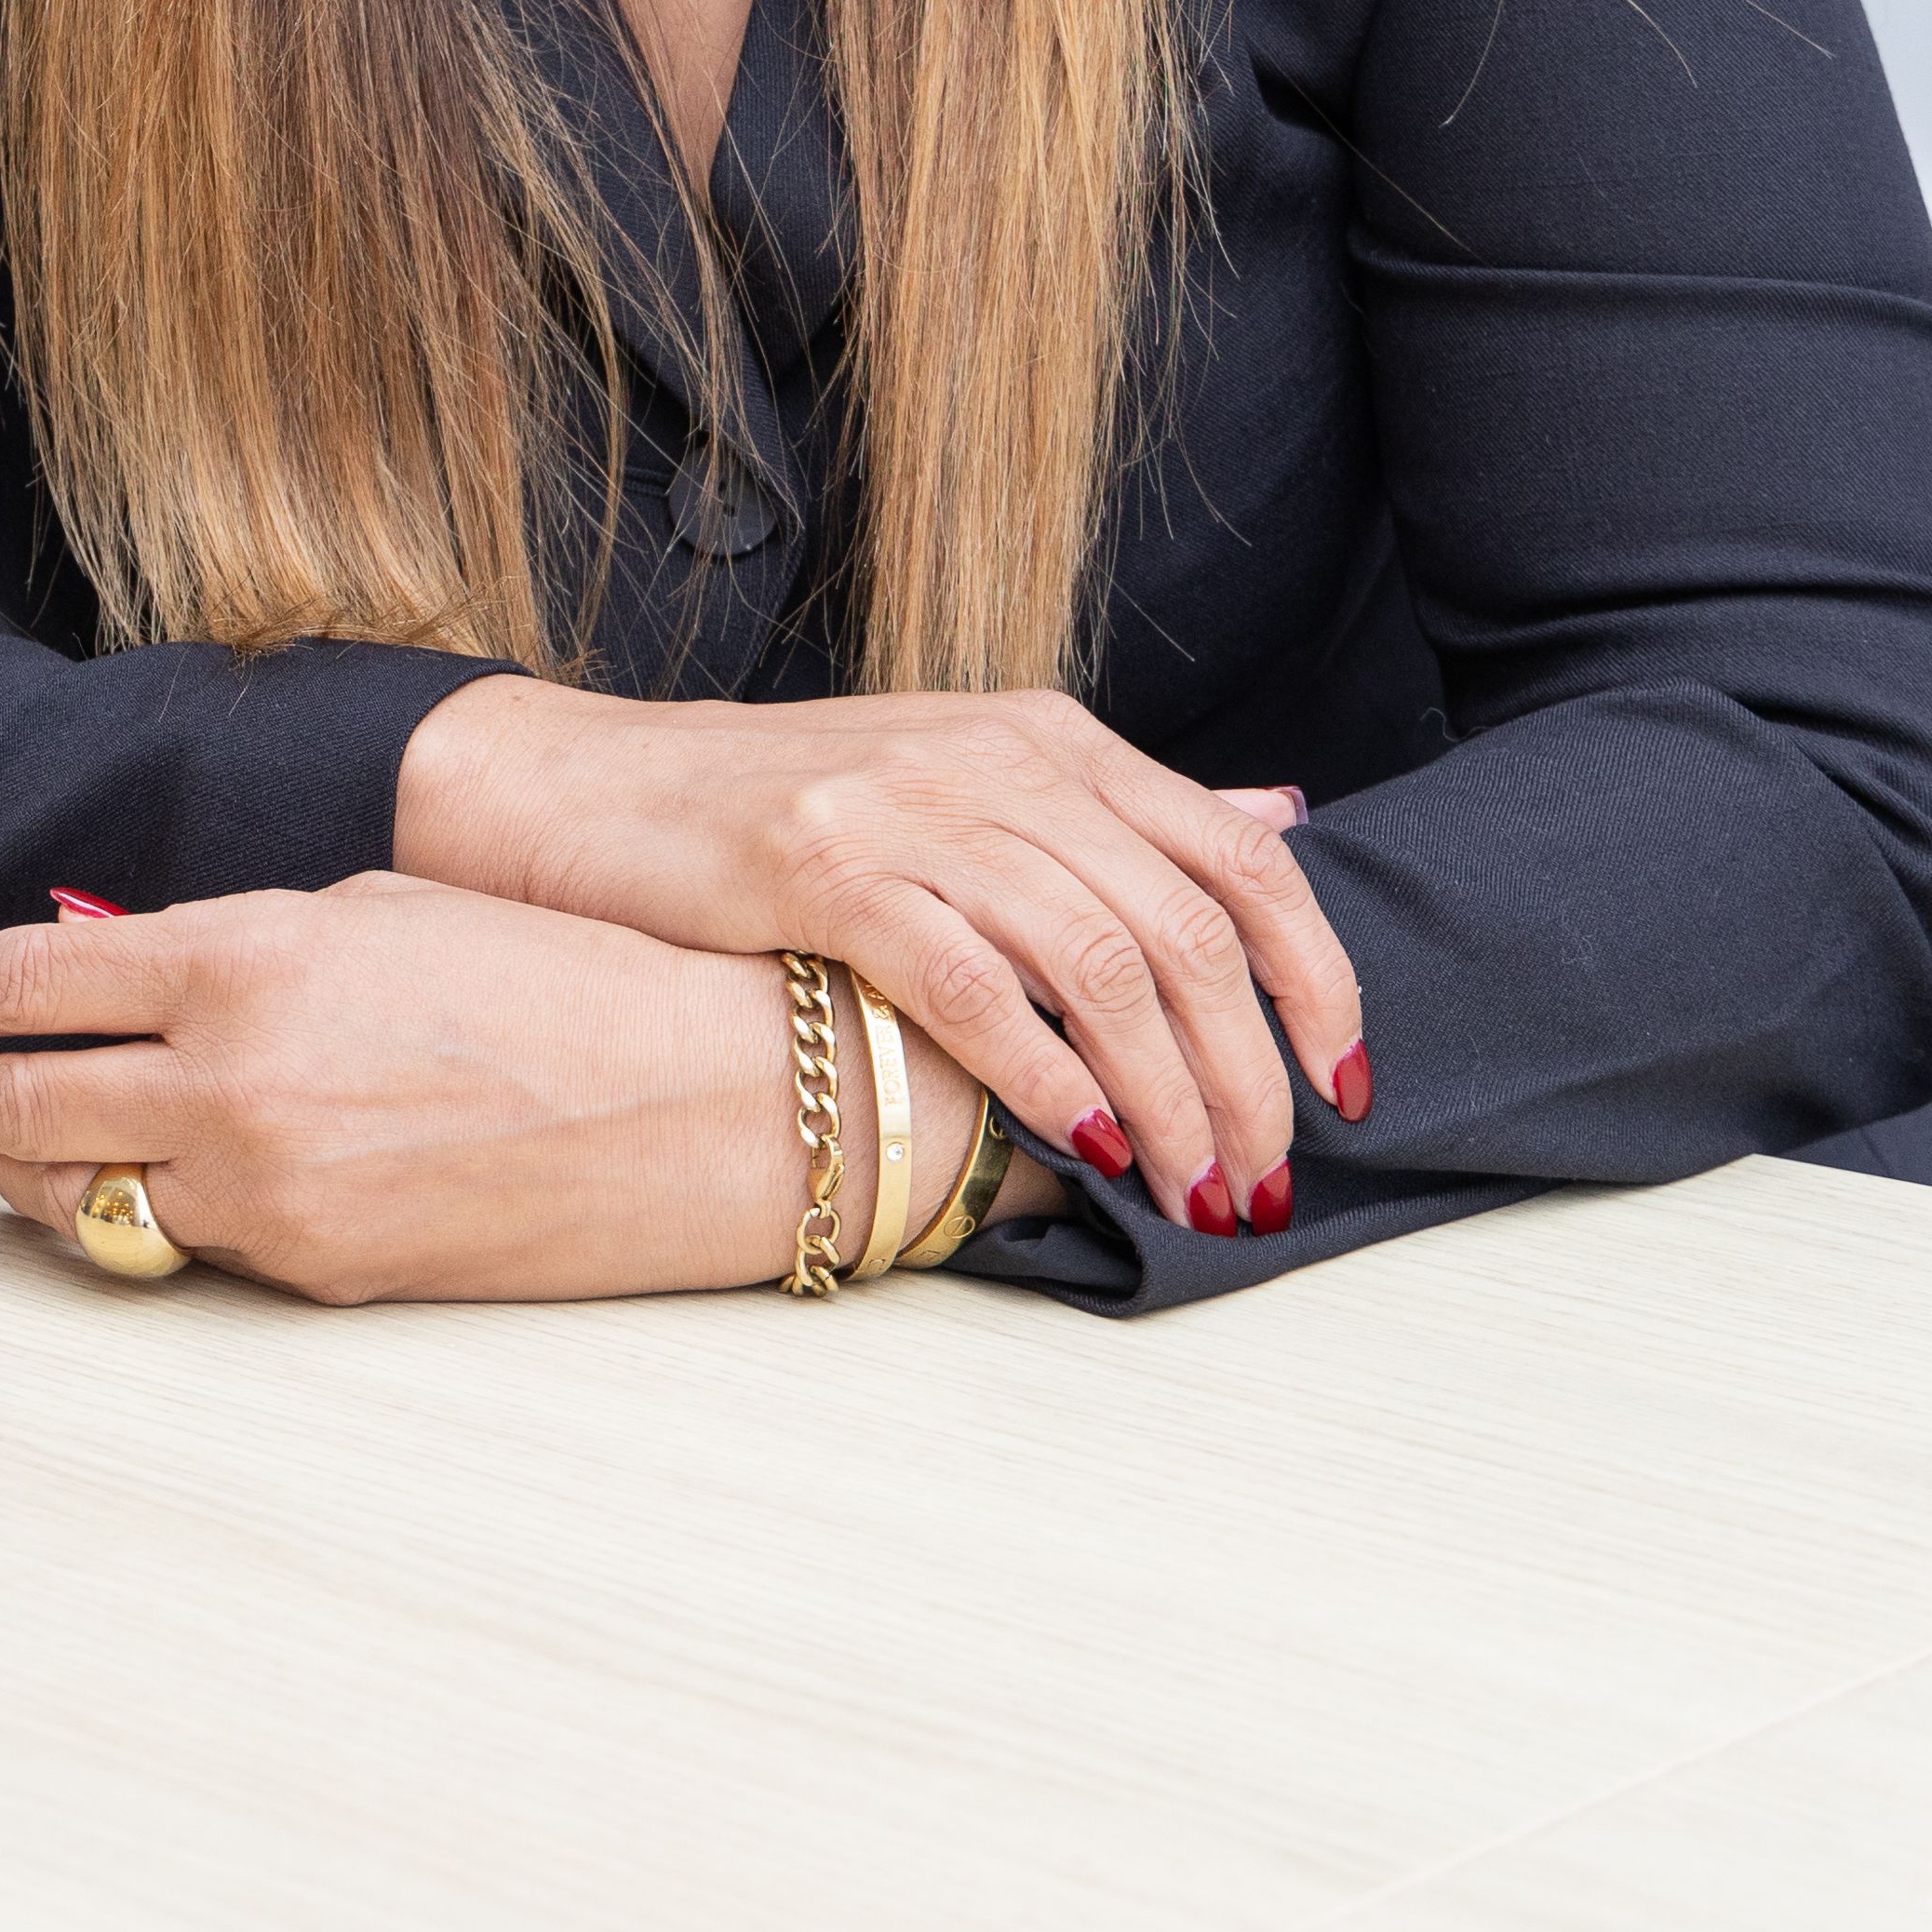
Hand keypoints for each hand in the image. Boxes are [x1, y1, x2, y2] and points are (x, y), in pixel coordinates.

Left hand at [0, 875, 855, 1305]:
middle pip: (20, 1104)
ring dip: (20, 1172)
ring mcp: (267, 1195)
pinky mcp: (311, 1273)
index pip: (33, 977)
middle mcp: (234, 1083)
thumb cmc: (557, 979)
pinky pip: (182, 1244)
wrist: (699, 1106)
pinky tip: (128, 1189)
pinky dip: (136, 1212)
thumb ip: (236, 941)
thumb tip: (126, 961)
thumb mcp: (378, 914)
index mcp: (246, 960)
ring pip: (81, 1196)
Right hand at [393, 675, 1366, 1233]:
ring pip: (1101, 965)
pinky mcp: (826, 867)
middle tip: (1263, 1184)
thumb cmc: (787, 805)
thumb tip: (1281, 816)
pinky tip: (1080, 1147)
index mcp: (1053, 739)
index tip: (1344, 1088)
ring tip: (1191, 1192)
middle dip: (1249, 1075)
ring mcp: (915, 810)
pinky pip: (974, 982)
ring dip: (1166, 1099)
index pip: (1241, 856)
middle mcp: (1002, 761)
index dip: (1315, 978)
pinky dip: (1047, 1073)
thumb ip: (1122, 809)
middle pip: (1186, 928)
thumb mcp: (973, 772)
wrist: (588, 791)